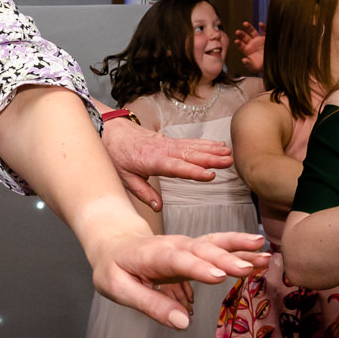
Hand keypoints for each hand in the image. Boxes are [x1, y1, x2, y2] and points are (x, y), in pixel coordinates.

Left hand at [89, 228, 264, 329]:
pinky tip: (261, 254)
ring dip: (239, 249)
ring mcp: (187, 246)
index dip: (196, 268)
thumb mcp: (119, 289)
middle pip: (201, 251)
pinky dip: (240, 249)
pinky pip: (219, 248)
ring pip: (215, 244)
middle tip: (249, 268)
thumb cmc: (115, 269)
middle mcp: (173, 246)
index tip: (217, 276)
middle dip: (225, 259)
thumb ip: (151, 305)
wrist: (115, 243)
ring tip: (265, 253)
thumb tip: (183, 323)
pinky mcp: (196, 251)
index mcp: (151, 255)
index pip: (176, 260)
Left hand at [101, 116, 230, 209]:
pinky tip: (218, 145)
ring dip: (212, 150)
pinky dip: (205, 143)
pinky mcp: (168, 140)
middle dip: (210, 158)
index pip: (176, 167)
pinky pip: (189, 142)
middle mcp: (162, 150)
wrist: (109, 130)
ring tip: (229, 153)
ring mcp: (167, 143)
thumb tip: (158, 207)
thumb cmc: (116, 153)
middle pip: (190, 155)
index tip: (210, 175)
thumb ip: (143, 193)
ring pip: (192, 146)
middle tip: (229, 162)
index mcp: (152, 160)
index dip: (194, 172)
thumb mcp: (125, 177)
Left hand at [231, 21, 266, 73]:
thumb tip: (243, 60)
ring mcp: (258, 40)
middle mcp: (252, 44)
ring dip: (248, 28)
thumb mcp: (255, 67)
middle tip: (237, 32)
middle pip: (245, 37)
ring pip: (252, 32)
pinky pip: (264, 31)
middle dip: (241, 34)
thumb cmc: (262, 67)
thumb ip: (249, 64)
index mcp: (247, 50)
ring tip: (245, 23)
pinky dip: (263, 27)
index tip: (236, 41)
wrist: (272, 65)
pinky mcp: (266, 38)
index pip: (241, 45)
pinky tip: (260, 24)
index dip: (239, 43)